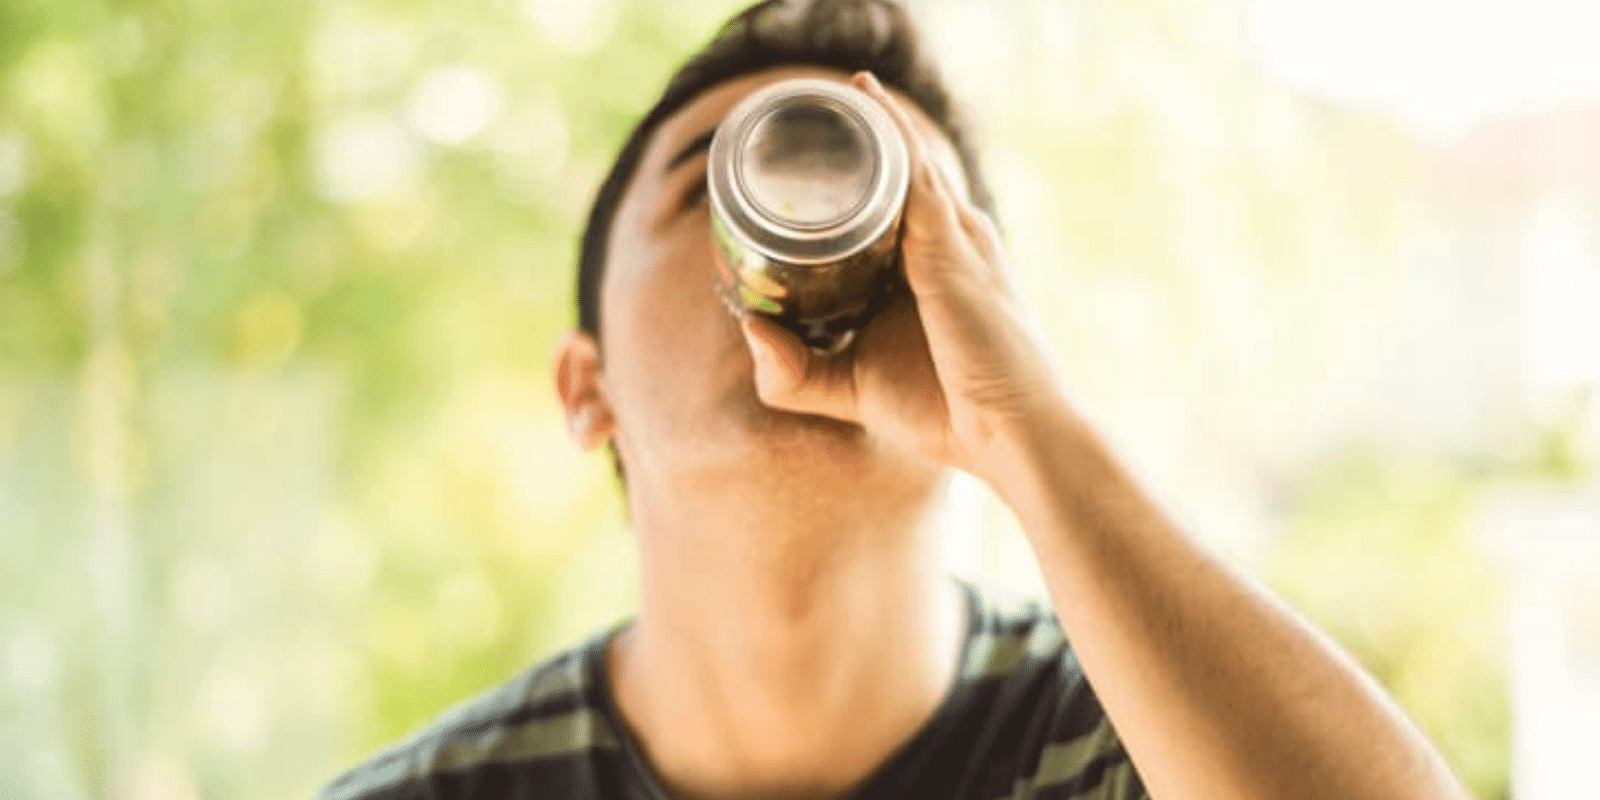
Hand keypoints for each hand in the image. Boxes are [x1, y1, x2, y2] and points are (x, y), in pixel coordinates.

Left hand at [739, 71, 1067, 478]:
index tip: (803, 157)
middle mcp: (946, 242)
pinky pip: (913, 173)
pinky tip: (861, 103)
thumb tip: (747, 326)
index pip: (883, 205)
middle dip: (860, 137)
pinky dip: (888, 136)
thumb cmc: (946, 412)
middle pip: (897, 172)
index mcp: (927, 269)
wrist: (1014, 436)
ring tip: (837, 86)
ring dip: (874, 118)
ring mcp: (953, 237)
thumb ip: (793, 369)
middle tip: (807, 110)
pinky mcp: (951, 245)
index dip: (849, 180)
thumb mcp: (850, 388)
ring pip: (905, 159)